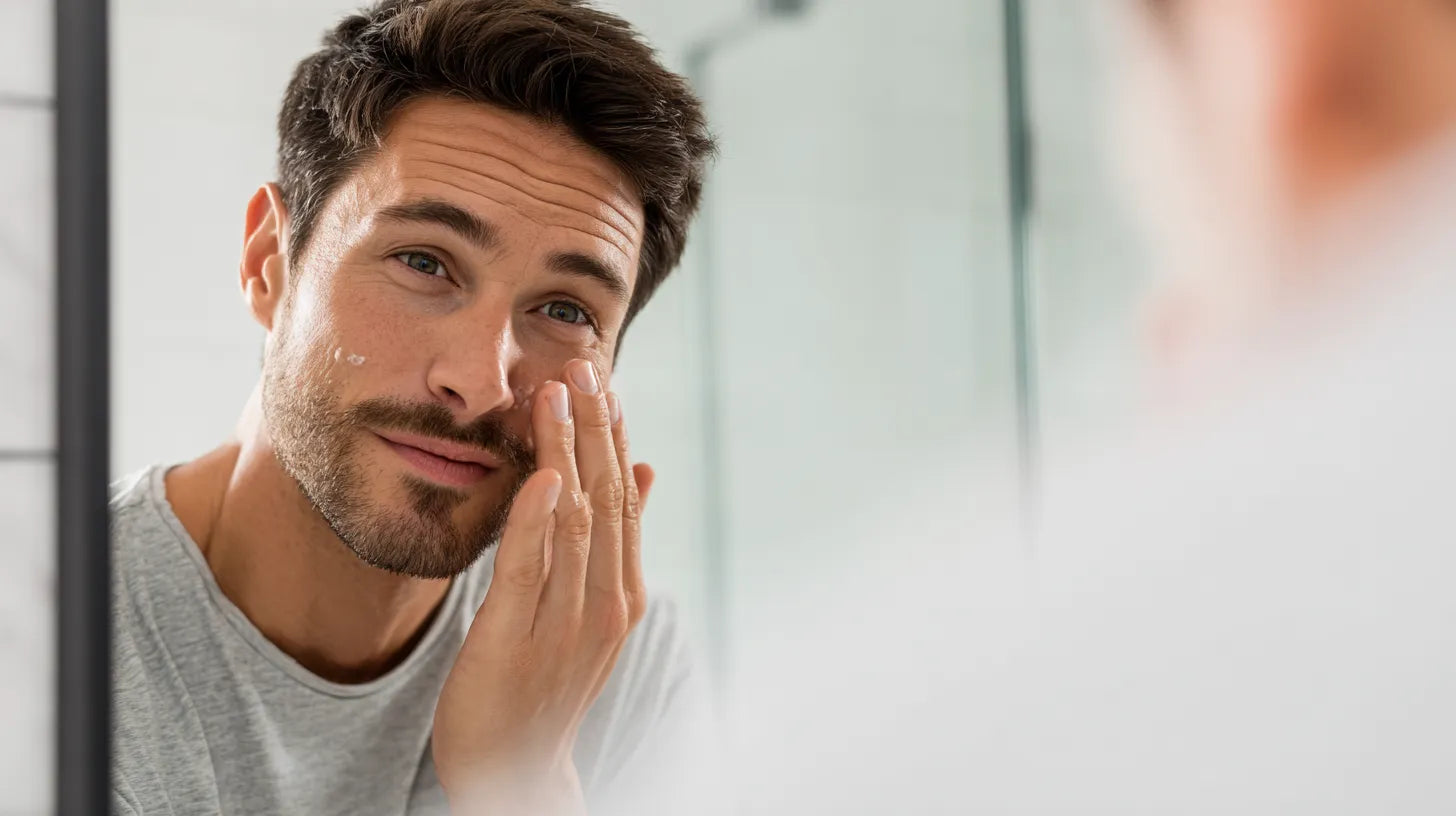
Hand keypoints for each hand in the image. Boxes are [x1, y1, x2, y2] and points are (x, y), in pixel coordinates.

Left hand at [433, 358, 654, 814]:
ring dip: (569, 452)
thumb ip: (613, 543)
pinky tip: (544, 474)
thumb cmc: (544, 682)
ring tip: (559, 393)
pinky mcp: (514, 641)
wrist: (515, 769)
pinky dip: (539, 519)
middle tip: (584, 363)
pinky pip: (529, 571)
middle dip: (594, 427)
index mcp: (621, 591)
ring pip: (574, 521)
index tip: (602, 375)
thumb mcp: (591, 609)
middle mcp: (604, 603)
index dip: (611, 433)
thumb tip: (643, 469)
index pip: (621, 495)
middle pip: (604, 498)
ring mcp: (564, 625)